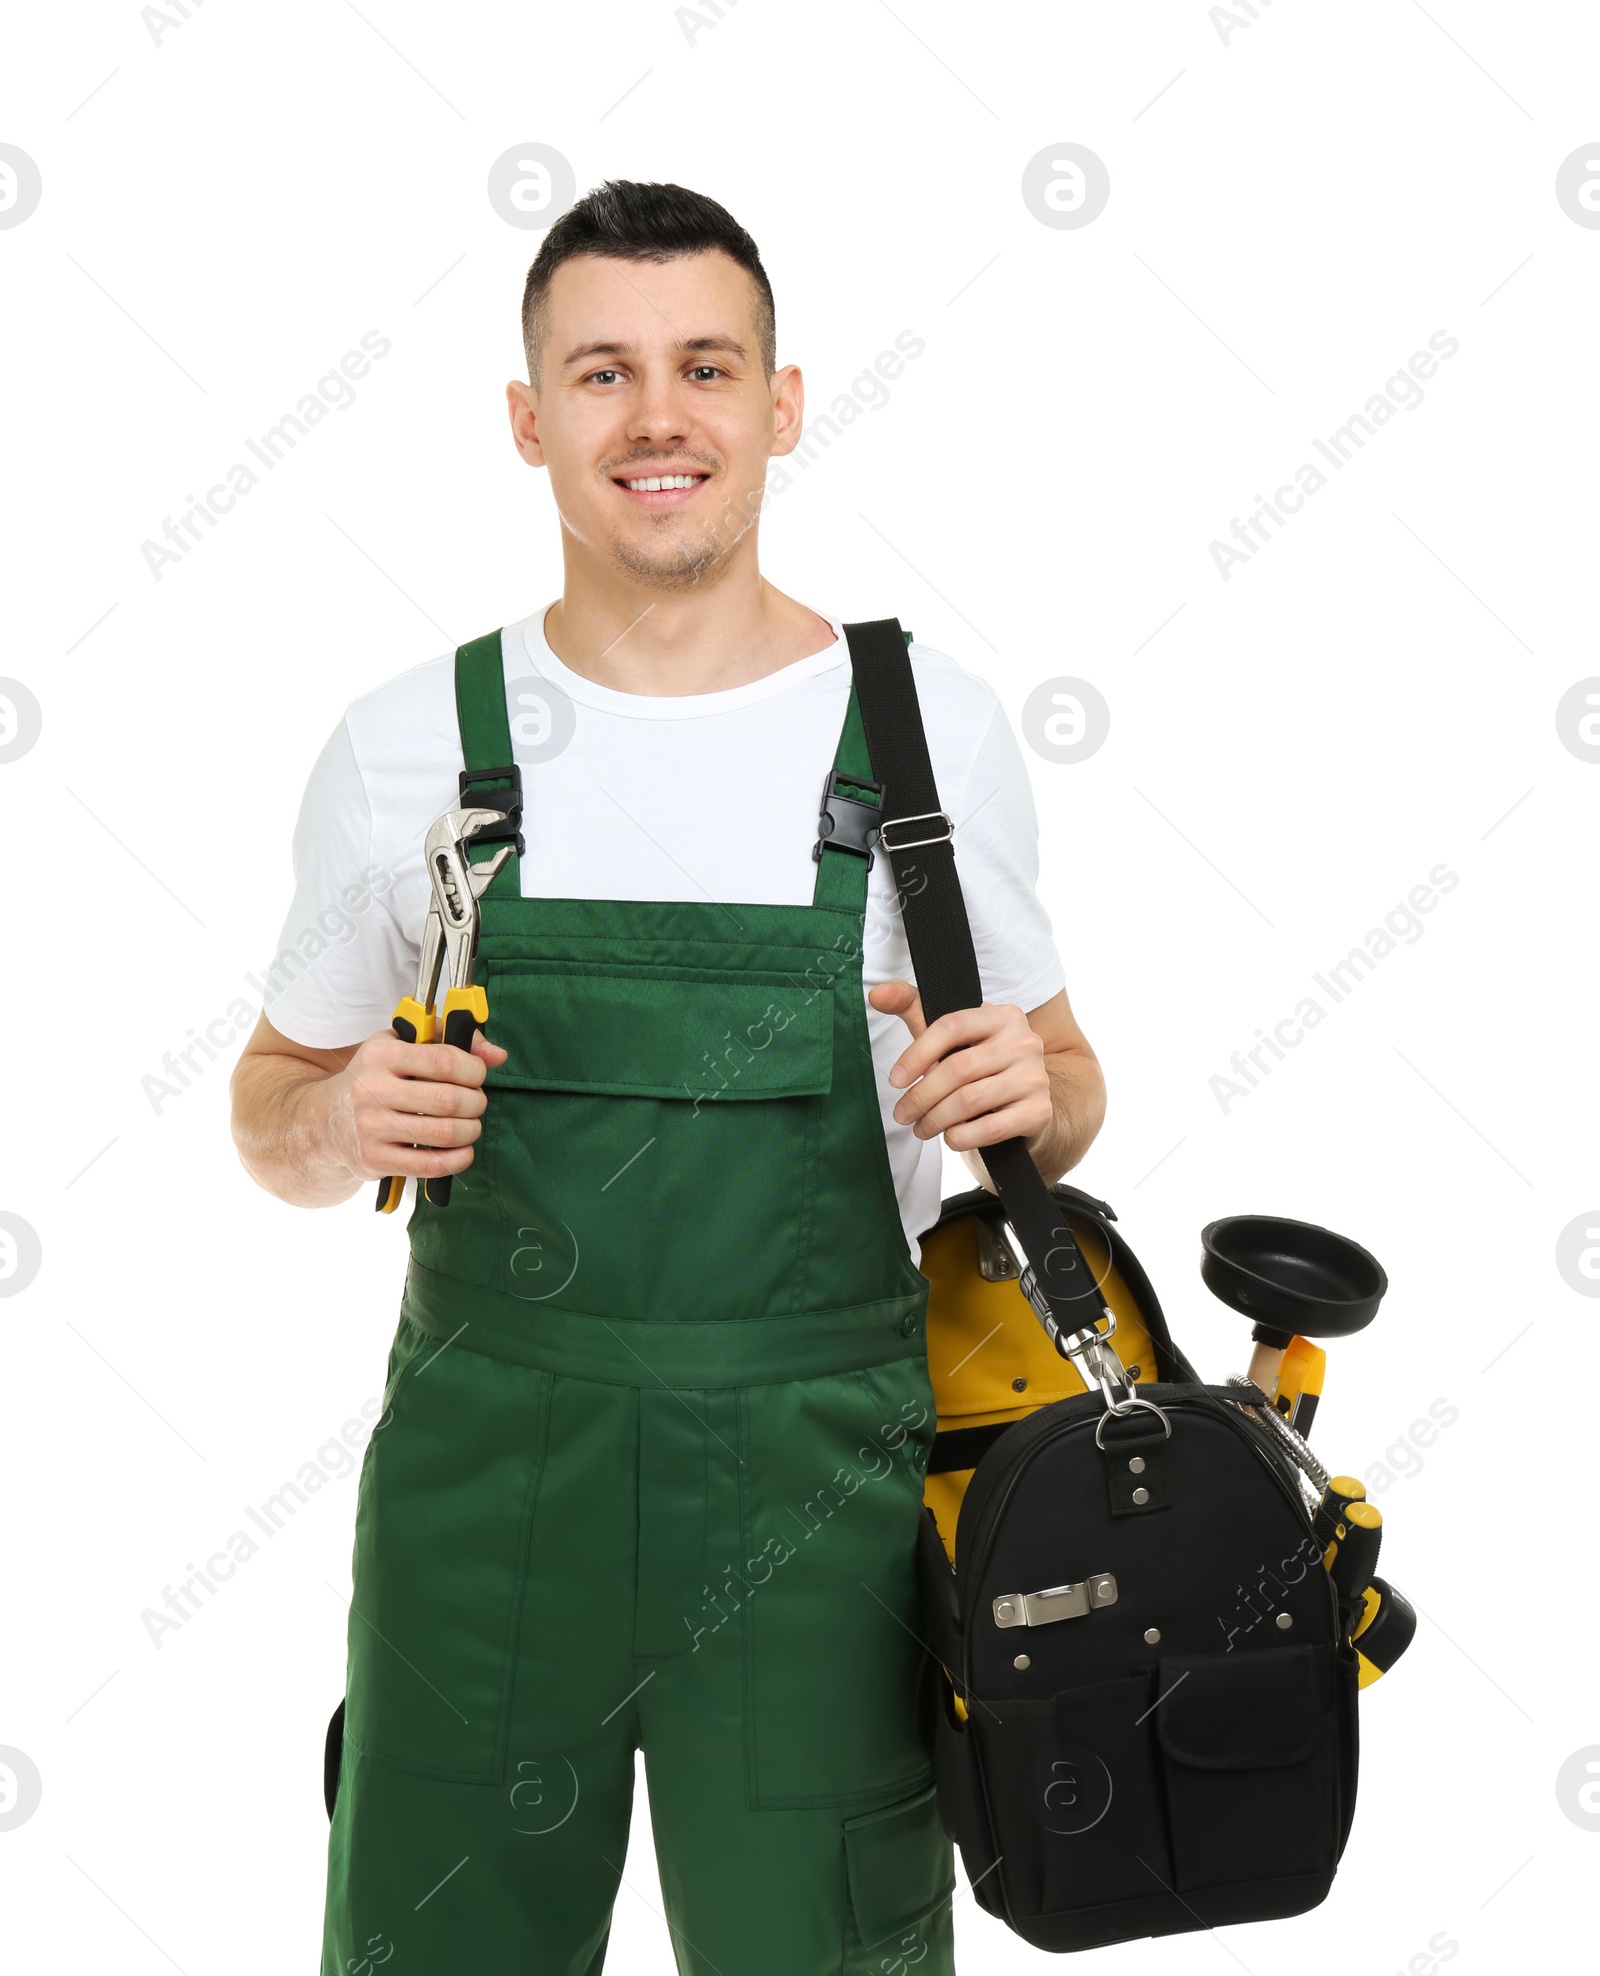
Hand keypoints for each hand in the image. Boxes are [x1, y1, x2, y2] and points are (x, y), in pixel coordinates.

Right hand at [328, 1024, 508, 1183]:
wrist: (324, 1120)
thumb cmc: (374, 1078)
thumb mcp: (401, 1045)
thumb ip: (449, 1039)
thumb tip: (497, 1055)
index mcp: (381, 1055)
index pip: (445, 1060)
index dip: (474, 1069)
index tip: (477, 1074)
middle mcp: (372, 1090)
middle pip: (450, 1099)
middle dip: (477, 1102)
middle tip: (475, 1102)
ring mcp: (371, 1127)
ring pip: (446, 1133)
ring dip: (471, 1130)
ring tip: (469, 1125)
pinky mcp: (374, 1159)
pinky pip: (432, 1165)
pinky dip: (458, 1159)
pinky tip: (462, 1150)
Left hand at [869, 979, 1050, 1154]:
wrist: (1025, 1106)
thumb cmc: (980, 1067)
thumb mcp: (949, 1036)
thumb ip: (913, 1008)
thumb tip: (877, 994)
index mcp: (1001, 1016)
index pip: (952, 1026)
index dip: (917, 1054)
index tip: (895, 1080)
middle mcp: (1024, 1042)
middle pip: (958, 1068)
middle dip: (922, 1096)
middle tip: (902, 1114)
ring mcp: (1035, 1077)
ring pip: (971, 1100)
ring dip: (937, 1119)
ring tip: (920, 1128)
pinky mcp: (1039, 1112)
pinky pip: (991, 1128)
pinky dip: (962, 1136)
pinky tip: (949, 1137)